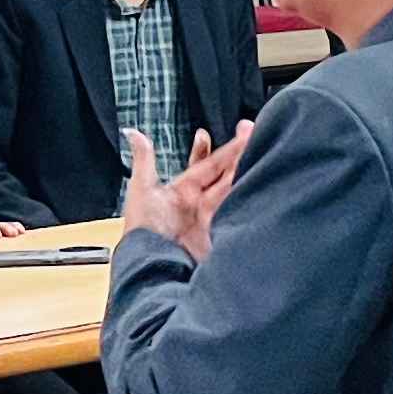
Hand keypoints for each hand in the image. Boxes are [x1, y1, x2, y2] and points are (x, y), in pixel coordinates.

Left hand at [121, 124, 249, 260]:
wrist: (153, 264)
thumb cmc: (143, 230)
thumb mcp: (142, 189)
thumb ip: (144, 160)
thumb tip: (132, 132)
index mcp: (183, 191)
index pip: (202, 165)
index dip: (207, 149)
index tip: (210, 133)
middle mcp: (200, 203)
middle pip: (224, 174)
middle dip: (237, 153)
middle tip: (251, 129)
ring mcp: (213, 218)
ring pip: (233, 188)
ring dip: (246, 169)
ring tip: (260, 148)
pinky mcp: (222, 232)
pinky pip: (238, 210)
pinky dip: (248, 196)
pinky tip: (258, 180)